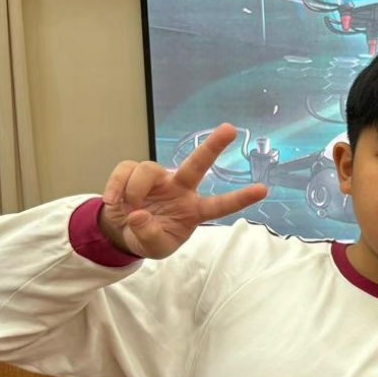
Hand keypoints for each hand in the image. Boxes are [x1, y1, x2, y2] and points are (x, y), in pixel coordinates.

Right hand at [98, 124, 267, 258]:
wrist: (122, 231)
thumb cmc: (149, 237)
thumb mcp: (153, 248)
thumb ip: (149, 235)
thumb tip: (139, 214)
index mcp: (193, 210)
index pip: (220, 205)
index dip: (240, 198)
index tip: (263, 190)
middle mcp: (180, 189)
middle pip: (198, 165)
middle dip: (213, 147)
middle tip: (231, 129)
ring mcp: (159, 178)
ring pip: (148, 169)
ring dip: (135, 190)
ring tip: (129, 208)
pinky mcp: (134, 171)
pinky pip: (125, 170)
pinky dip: (116, 186)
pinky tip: (114, 202)